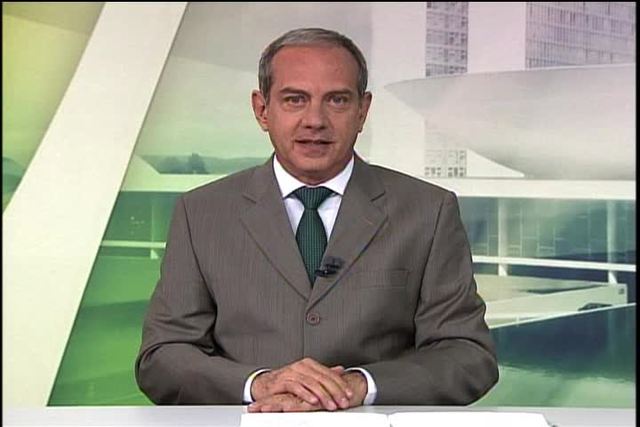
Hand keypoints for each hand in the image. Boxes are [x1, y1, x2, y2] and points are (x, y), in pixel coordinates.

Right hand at [248, 371, 367, 412]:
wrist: (264, 384)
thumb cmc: (287, 381)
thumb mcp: (308, 377)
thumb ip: (323, 373)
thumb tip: (340, 370)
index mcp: (310, 364)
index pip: (329, 374)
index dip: (341, 385)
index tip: (350, 395)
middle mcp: (302, 366)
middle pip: (323, 378)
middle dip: (335, 392)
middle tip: (343, 402)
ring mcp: (292, 372)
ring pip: (312, 383)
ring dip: (323, 395)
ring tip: (331, 405)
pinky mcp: (283, 381)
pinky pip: (297, 387)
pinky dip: (306, 395)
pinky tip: (314, 402)